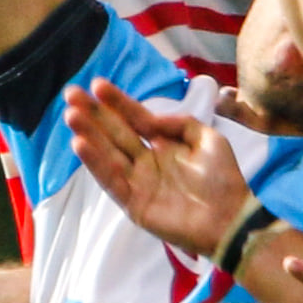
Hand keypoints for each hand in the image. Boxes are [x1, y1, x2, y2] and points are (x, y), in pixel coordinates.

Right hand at [63, 77, 251, 255]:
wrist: (232, 219)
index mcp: (161, 145)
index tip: (97, 84)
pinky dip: (95, 163)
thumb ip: (178, 123)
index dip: (116, 102)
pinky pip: (111, 180)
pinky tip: (80, 144)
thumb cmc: (223, 180)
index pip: (134, 118)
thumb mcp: (207, 139)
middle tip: (71, 94)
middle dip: (93, 113)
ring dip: (88, 134)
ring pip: (107, 153)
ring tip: (71, 115)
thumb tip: (151, 118)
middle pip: (114, 133)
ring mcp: (138, 182)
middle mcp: (145, 161)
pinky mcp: (134, 204)